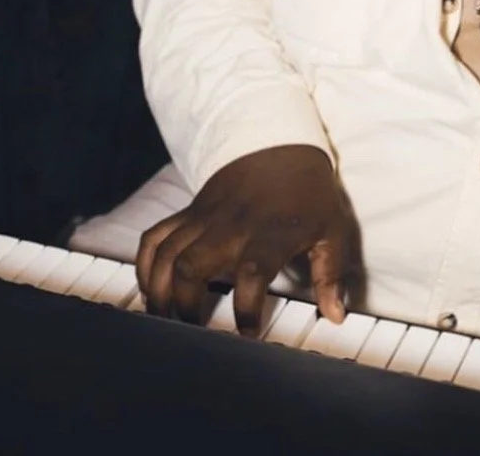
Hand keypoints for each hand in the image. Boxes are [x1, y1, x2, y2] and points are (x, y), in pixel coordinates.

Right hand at [137, 145, 360, 335]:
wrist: (282, 145)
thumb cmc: (309, 195)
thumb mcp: (333, 230)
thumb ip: (331, 275)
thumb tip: (335, 316)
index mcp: (270, 232)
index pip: (252, 274)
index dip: (246, 309)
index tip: (247, 334)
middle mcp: (232, 226)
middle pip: (190, 268)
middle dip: (185, 307)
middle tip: (195, 333)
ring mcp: (205, 218)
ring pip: (165, 256)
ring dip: (160, 293)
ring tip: (168, 322)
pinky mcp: (189, 212)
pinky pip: (153, 238)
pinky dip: (145, 266)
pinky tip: (152, 291)